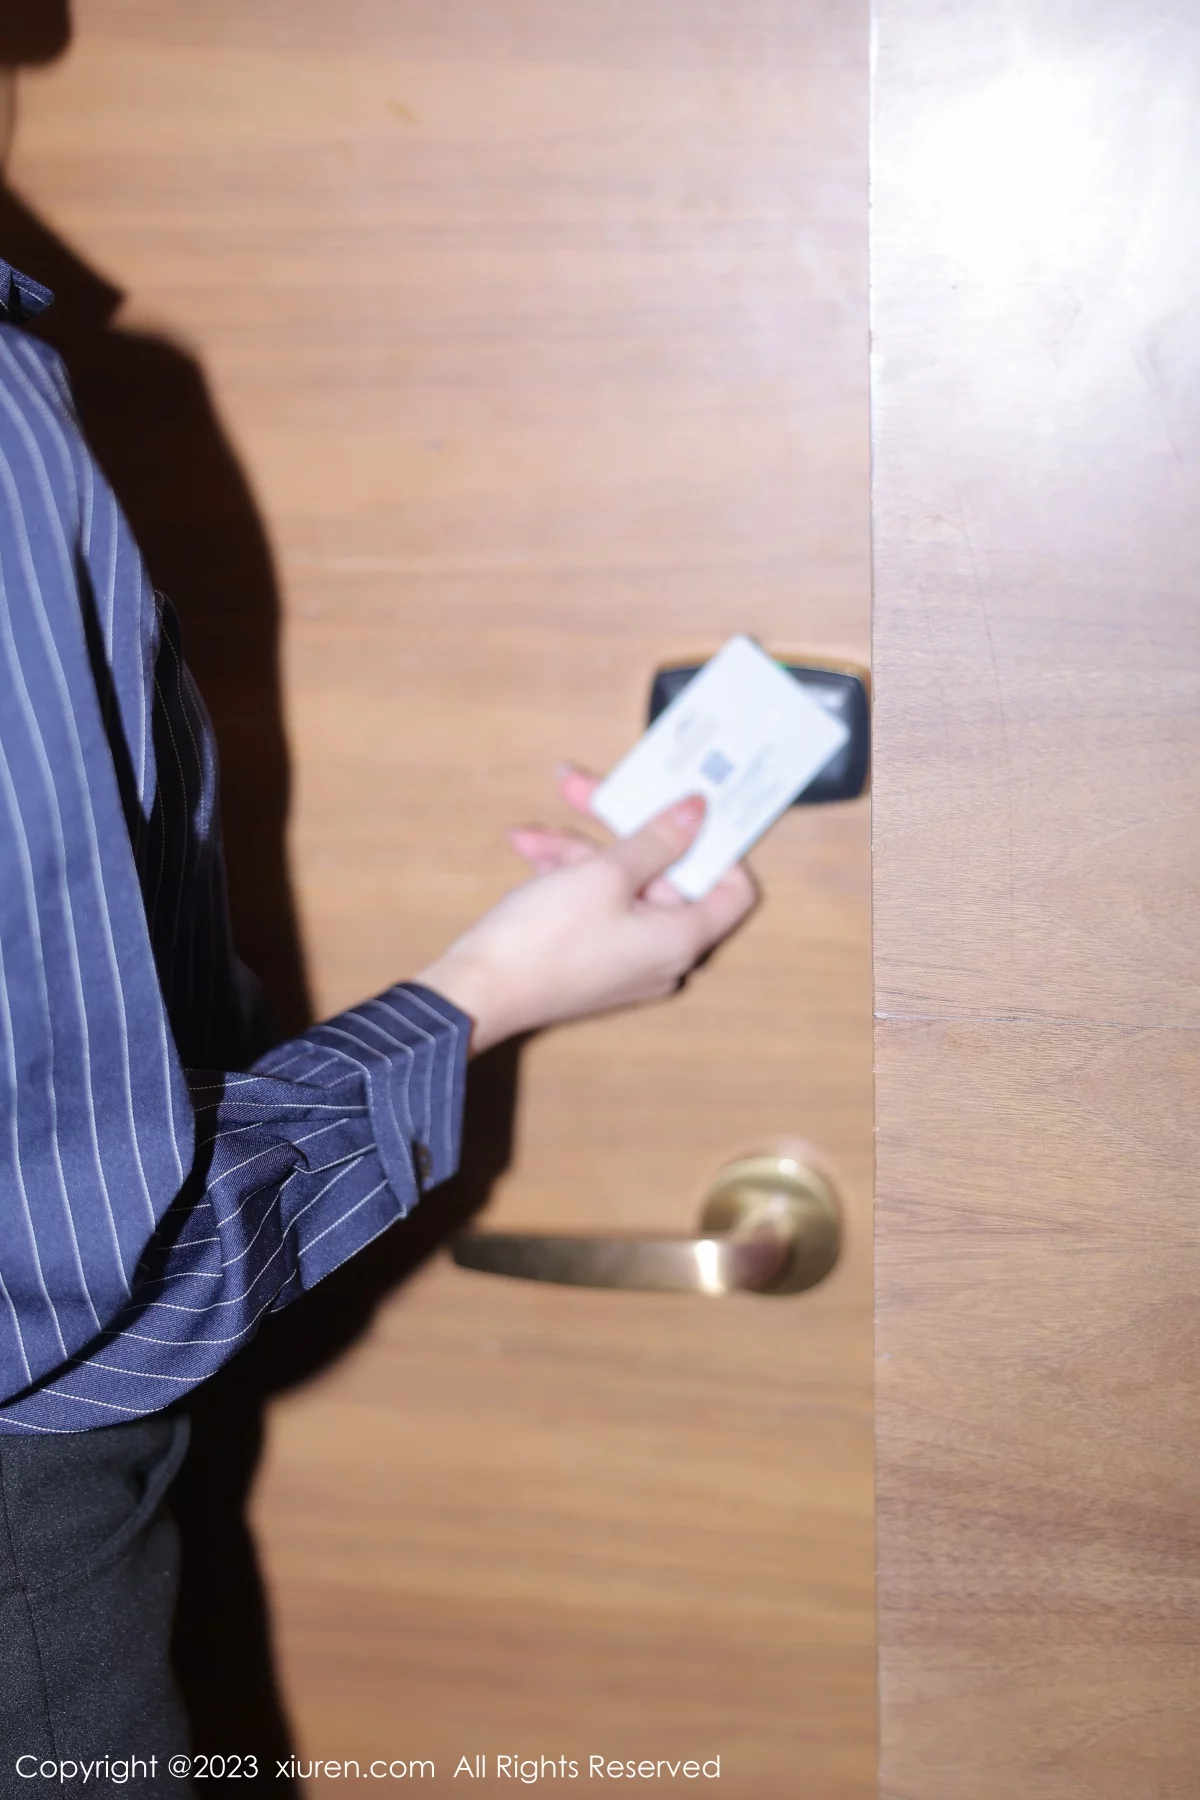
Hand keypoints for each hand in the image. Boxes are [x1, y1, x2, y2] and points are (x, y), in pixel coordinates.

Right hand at [415, 766, 757, 1052]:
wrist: (475, 994)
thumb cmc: (544, 939)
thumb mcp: (605, 873)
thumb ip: (658, 838)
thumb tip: (699, 811)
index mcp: (682, 937)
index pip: (733, 889)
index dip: (714, 845)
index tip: (684, 808)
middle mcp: (662, 953)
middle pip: (662, 874)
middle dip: (617, 827)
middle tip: (582, 786)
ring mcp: (625, 958)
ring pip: (619, 884)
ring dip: (577, 849)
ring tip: (530, 832)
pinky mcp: (591, 958)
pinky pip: (596, 905)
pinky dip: (566, 876)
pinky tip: (528, 850)